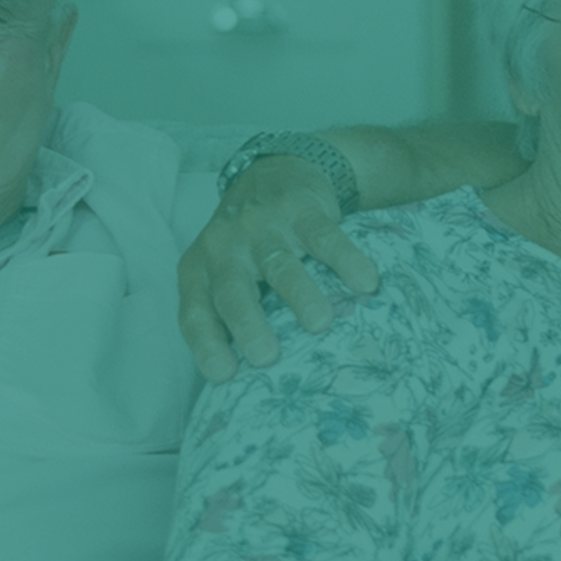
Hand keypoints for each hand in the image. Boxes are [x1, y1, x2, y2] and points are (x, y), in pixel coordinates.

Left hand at [176, 155, 381, 381]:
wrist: (273, 173)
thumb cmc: (246, 245)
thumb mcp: (223, 275)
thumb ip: (229, 317)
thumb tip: (251, 387)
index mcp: (199, 271)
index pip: (195, 313)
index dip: (207, 344)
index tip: (225, 376)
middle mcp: (224, 248)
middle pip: (233, 290)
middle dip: (247, 323)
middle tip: (266, 356)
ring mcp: (261, 227)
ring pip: (279, 264)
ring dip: (299, 294)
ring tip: (320, 324)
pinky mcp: (298, 209)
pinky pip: (322, 236)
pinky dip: (344, 259)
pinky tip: (364, 281)